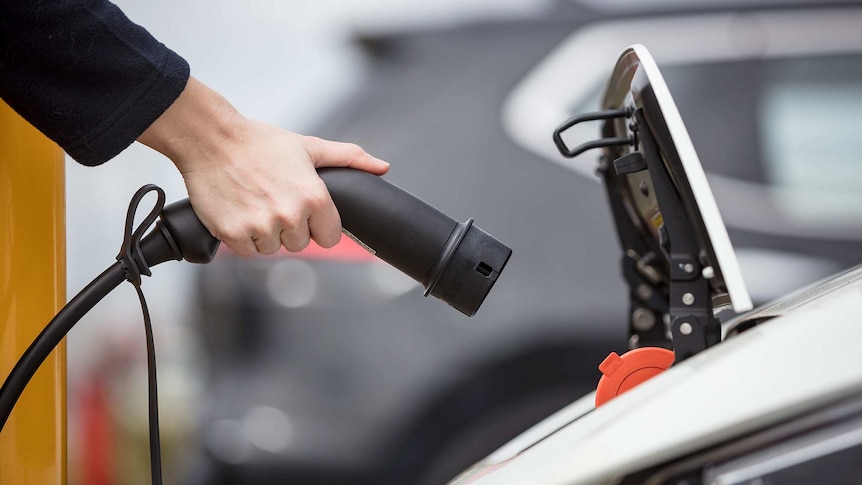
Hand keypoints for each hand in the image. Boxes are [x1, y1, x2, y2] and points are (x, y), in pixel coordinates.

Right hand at [138, 77, 388, 255]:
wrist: (211, 139)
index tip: (303, 211)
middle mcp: (290, 215)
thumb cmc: (261, 142)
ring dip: (265, 234)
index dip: (317, 226)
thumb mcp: (310, 146)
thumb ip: (349, 157)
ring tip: (255, 203)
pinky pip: (248, 252)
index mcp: (314, 197)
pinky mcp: (233, 234)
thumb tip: (383, 167)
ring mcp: (261, 227)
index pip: (329, 238)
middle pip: (300, 244)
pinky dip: (242, 238)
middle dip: (289, 228)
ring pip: (273, 250)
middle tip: (273, 200)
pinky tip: (239, 211)